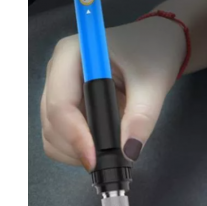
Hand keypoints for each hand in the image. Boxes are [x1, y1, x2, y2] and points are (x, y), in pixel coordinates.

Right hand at [41, 17, 185, 169]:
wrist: (155, 46)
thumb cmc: (153, 55)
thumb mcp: (153, 85)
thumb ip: (141, 118)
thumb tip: (128, 153)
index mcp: (71, 55)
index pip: (59, 104)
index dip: (74, 136)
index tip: (95, 159)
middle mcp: (58, 71)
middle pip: (51, 122)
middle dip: (76, 147)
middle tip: (108, 159)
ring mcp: (59, 88)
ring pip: (51, 133)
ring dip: (74, 151)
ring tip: (107, 151)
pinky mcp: (67, 104)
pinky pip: (60, 136)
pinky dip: (75, 149)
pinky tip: (99, 146)